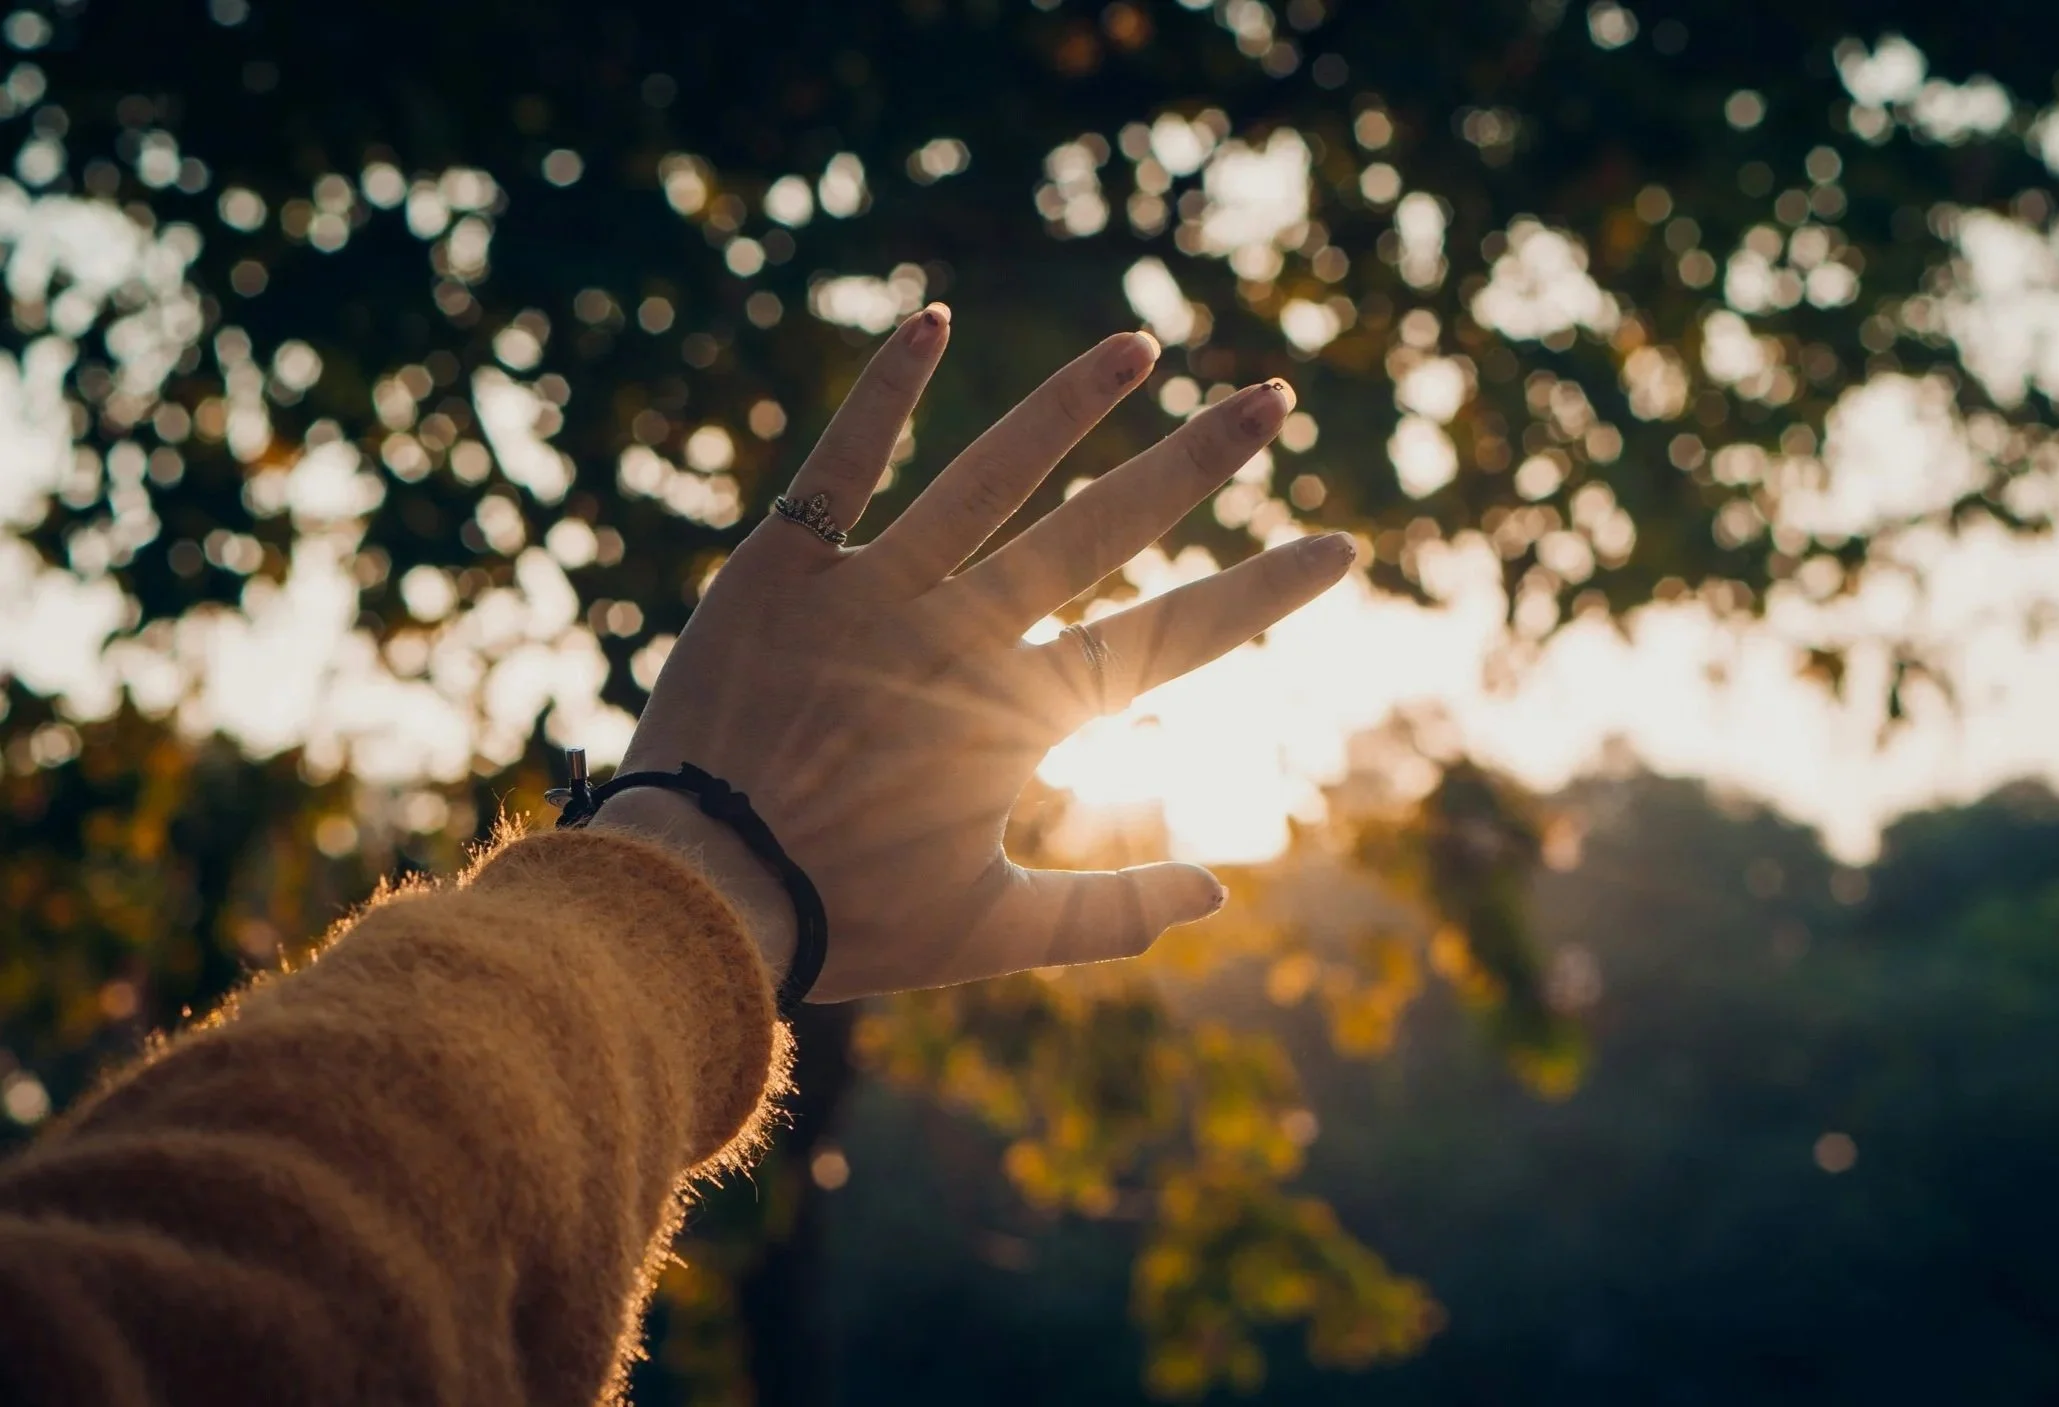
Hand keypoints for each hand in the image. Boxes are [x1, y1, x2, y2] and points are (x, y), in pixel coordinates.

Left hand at [594, 305, 1351, 1000]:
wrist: (692, 892)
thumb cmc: (843, 918)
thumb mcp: (989, 932)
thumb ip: (1111, 915)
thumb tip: (1220, 891)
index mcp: (1018, 715)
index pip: (1170, 638)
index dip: (1260, 593)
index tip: (1337, 546)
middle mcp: (961, 633)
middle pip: (1102, 530)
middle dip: (1197, 462)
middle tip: (1271, 399)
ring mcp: (872, 590)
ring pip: (990, 477)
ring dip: (1070, 405)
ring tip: (1140, 344)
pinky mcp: (784, 568)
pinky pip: (842, 463)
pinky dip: (886, 393)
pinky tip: (930, 318)